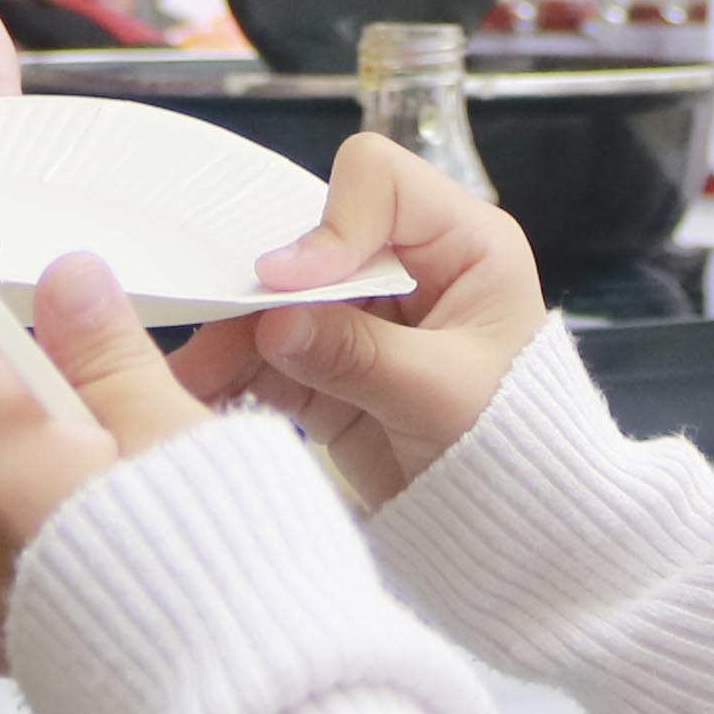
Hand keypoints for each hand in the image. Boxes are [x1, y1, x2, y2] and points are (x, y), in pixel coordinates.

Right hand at [164, 133, 542, 508]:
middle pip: (314, 244)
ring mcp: (364, 317)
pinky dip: (234, 373)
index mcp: (462, 244)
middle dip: (266, 292)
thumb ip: (359, 355)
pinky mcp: (329, 368)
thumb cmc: (517, 448)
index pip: (380, 185)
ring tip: (196, 377)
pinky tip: (206, 394)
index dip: (329, 227)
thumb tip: (275, 322)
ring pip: (279, 301)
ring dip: (234, 335)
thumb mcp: (445, 397)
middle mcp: (408, 267)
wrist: (510, 529)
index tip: (284, 283)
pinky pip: (267, 355)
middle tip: (217, 330)